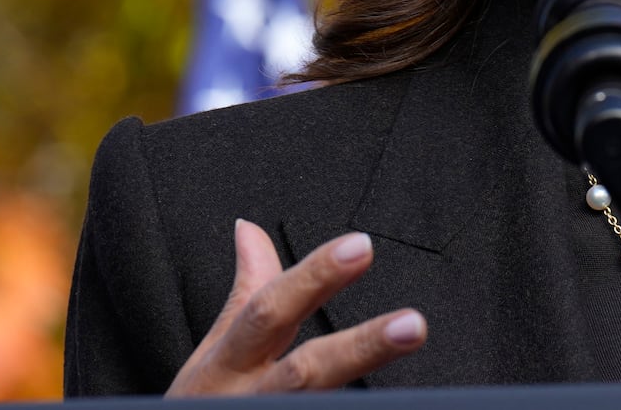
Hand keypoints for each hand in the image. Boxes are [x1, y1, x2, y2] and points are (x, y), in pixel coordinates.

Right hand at [166, 219, 426, 394]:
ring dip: (362, 389)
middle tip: (412, 325)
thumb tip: (250, 230)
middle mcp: (248, 399)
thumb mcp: (216, 351)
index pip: (270, 310)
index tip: (361, 245)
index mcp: (227, 364)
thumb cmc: (208, 403)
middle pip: (305, 372)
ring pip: (320, 407)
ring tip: (409, 352)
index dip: (315, 277)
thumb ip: (246, 293)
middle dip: (360, 348)